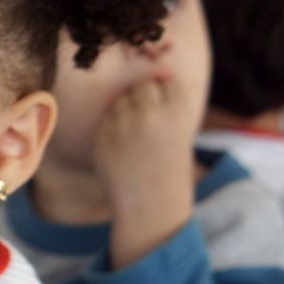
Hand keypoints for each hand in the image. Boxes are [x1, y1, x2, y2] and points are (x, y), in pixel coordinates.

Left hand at [94, 77, 196, 267]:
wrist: (150, 208)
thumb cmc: (171, 173)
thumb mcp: (181, 137)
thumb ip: (167, 109)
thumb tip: (156, 76)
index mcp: (177, 113)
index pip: (166, 82)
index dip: (165, 93)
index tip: (164, 108)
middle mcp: (149, 114)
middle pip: (141, 86)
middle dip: (144, 98)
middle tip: (147, 120)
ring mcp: (122, 124)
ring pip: (120, 99)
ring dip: (125, 110)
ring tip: (134, 136)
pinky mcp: (102, 135)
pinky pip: (106, 119)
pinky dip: (112, 127)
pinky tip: (122, 147)